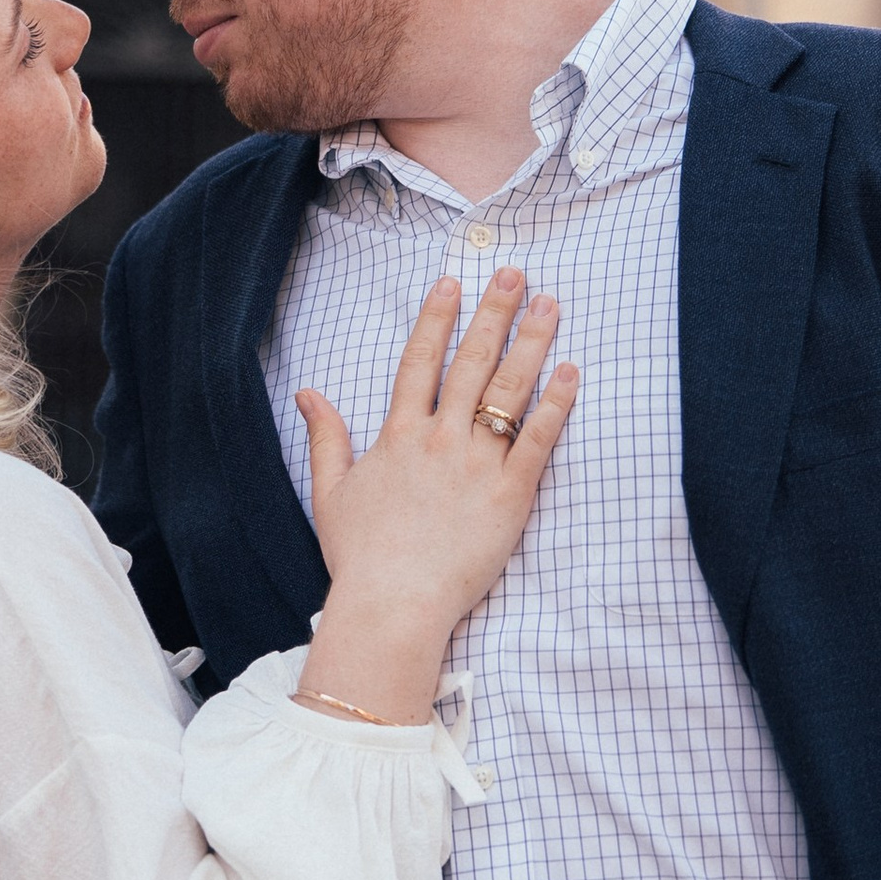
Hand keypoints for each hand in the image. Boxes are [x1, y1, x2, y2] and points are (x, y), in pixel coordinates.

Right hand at [293, 272, 577, 723]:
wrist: (392, 606)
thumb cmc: (360, 558)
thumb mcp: (330, 493)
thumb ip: (326, 437)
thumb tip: (308, 393)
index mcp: (398, 436)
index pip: (420, 361)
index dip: (437, 318)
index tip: (454, 281)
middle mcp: (439, 439)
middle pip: (471, 362)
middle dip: (495, 313)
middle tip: (518, 273)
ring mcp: (476, 464)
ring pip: (509, 390)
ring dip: (532, 343)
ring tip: (552, 305)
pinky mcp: (510, 495)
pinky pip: (538, 440)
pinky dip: (557, 404)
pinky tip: (572, 372)